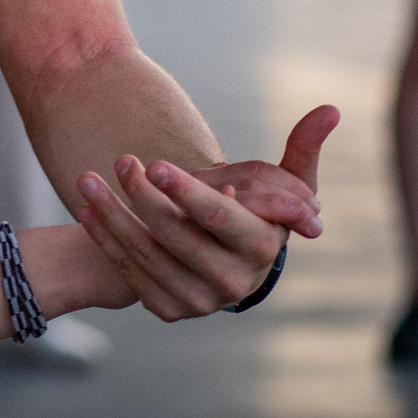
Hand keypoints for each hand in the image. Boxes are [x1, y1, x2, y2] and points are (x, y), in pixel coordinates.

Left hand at [77, 105, 337, 321]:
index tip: (156, 163)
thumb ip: (302, 147)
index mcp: (263, 247)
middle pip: (177, 236)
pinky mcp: (168, 309)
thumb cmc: (253, 209)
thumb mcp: (280, 182)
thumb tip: (332, 108)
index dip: (187, 192)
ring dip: (112, 214)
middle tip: (121, 160)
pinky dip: (104, 239)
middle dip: (143, 197)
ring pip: (145, 254)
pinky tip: (86, 208)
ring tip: (86, 178)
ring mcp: (199, 301)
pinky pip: (128, 271)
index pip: (221, 218)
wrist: (222, 258)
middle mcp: (233, 283)